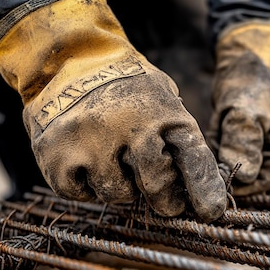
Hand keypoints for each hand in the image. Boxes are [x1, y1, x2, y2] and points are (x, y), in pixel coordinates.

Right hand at [0, 0, 226, 220]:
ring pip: (118, 195)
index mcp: (162, 111)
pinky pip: (82, 194)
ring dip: (121, 187)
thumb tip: (200, 182)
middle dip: (165, 199)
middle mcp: (128, 126)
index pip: (193, 158)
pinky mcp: (57, 157)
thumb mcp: (161, 94)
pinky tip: (86, 160)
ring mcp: (90, 142)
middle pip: (156, 184)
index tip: (211, 212)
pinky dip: (86, 185)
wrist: (67, 57)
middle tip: (166, 202)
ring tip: (113, 159)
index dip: (205, 189)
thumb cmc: (124, 85)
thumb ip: (176, 133)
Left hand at [207, 21, 269, 195]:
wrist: (245, 59)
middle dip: (227, 158)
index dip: (240, 182)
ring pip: (231, 164)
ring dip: (220, 147)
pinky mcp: (241, 142)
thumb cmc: (253, 83)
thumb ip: (244, 143)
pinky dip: (217, 140)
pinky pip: (223, 152)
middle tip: (221, 133)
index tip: (218, 170)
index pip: (264, 182)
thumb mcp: (247, 111)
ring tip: (223, 121)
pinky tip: (219, 121)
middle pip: (245, 175)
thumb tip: (241, 178)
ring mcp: (258, 148)